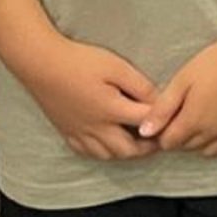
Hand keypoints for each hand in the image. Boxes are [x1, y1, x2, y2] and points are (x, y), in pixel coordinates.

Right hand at [20, 37, 159, 160]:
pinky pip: (88, 153)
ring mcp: (79, 133)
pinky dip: (103, 153)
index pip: (146, 124)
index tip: (174, 120)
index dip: (163, 123)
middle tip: (160, 139)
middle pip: (128, 150)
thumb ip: (141, 86)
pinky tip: (109, 143)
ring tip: (139, 142)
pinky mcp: (66, 132)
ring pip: (108, 155)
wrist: (41, 64)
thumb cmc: (81, 61)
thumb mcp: (118, 67)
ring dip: (126, 153)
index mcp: (111, 110)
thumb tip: (158, 101)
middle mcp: (96, 128)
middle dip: (147, 148)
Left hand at [144, 34, 216, 157]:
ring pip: (210, 151)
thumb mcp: (182, 81)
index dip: (163, 132)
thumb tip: (145, 132)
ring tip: (202, 121)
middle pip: (187, 147)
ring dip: (201, 142)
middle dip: (180, 136)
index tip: (166, 118)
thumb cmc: (216, 62)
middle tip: (183, 115)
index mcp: (193, 121)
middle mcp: (213, 133)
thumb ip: (162, 109)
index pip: (168, 143)